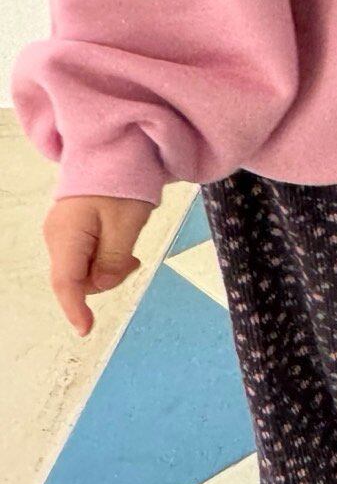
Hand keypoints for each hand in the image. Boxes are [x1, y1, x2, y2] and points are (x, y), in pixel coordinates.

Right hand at [43, 195, 153, 335]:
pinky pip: (85, 257)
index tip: (86, 329)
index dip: (75, 308)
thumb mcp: (127, 224)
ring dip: (107, 268)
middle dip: (105, 280)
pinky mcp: (71, 231)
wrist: (114, 155)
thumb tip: (101, 286)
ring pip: (82, 270)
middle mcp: (56, 238)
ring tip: (130, 250)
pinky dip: (104, 258)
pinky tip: (121, 246)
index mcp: (67, 235)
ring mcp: (61, 234)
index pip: (66, 282)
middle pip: (77, 279)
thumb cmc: (122, 185)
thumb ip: (114, 259)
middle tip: (133, 261)